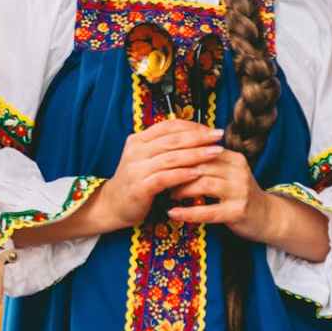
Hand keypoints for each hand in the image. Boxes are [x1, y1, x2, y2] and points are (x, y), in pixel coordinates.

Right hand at [99, 119, 225, 230]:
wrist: (113, 205)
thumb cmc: (135, 181)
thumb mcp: (145, 158)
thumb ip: (163, 147)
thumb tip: (193, 135)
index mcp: (138, 140)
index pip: (168, 126)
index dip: (191, 126)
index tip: (210, 129)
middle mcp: (136, 151)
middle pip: (173, 139)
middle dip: (199, 137)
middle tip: (219, 136)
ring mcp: (136, 169)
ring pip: (171, 157)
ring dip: (197, 154)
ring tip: (215, 152)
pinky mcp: (140, 187)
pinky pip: (165, 177)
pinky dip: (183, 174)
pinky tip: (198, 173)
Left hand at [167, 147, 271, 239]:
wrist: (267, 216)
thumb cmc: (239, 193)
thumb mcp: (227, 172)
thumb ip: (208, 162)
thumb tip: (175, 151)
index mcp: (234, 158)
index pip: (202, 149)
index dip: (179, 153)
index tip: (159, 158)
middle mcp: (238, 171)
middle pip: (201, 164)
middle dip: (176, 171)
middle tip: (159, 177)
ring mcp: (240, 191)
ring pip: (204, 184)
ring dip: (181, 189)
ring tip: (167, 193)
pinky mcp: (238, 211)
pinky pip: (208, 211)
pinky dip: (187, 212)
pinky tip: (172, 213)